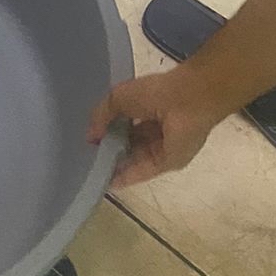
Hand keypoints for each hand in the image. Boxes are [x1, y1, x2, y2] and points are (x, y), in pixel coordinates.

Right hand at [87, 65, 227, 187]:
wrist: (187, 103)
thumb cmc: (154, 92)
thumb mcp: (117, 97)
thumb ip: (101, 115)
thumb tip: (90, 136)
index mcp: (144, 105)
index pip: (122, 121)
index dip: (106, 130)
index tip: (90, 141)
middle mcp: (153, 126)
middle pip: (129, 142)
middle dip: (111, 150)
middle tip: (89, 159)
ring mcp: (161, 146)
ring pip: (134, 159)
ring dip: (116, 165)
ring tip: (93, 173)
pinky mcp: (167, 163)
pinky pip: (143, 171)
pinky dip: (126, 176)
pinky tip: (108, 182)